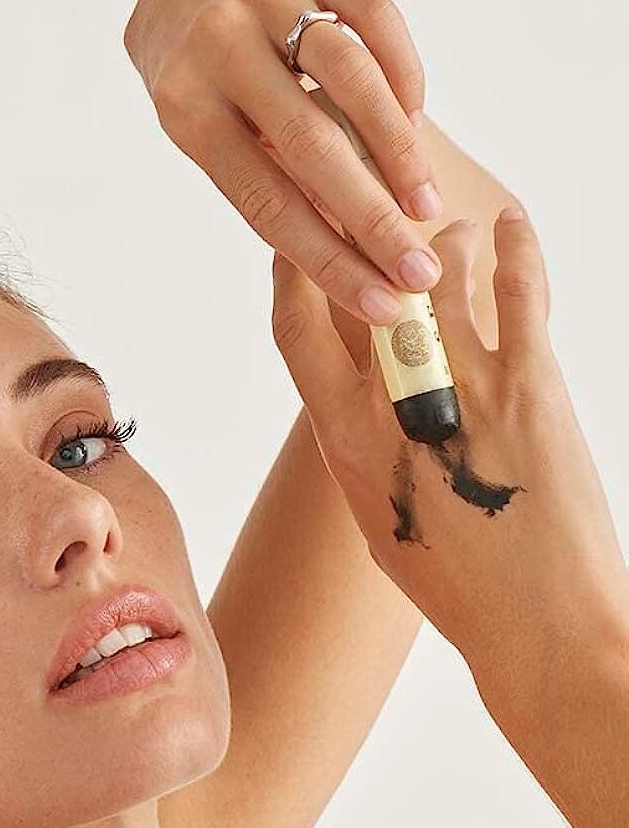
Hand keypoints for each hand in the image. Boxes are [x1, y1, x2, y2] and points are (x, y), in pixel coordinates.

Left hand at [124, 0, 444, 324]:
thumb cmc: (196, 83)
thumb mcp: (206, 134)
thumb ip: (262, 176)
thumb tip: (343, 249)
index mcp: (188, 109)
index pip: (266, 203)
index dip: (327, 259)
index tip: (376, 301)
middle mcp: (224, 48)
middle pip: (312, 148)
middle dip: (373, 220)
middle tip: (418, 271)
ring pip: (353, 79)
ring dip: (398, 152)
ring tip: (425, 206)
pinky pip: (377, 21)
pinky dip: (404, 79)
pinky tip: (414, 127)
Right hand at [269, 206, 628, 678]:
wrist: (537, 626)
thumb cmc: (454, 585)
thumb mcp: (379, 520)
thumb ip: (361, 456)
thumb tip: (358, 413)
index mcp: (343, 443)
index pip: (296, 334)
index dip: (291, 278)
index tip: (294, 244)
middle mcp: (392, 406)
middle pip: (360, 290)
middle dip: (355, 236)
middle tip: (360, 202)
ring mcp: (463, 388)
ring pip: (439, 276)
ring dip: (441, 243)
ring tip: (449, 230)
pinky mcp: (533, 384)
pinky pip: (520, 294)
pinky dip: (516, 250)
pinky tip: (511, 225)